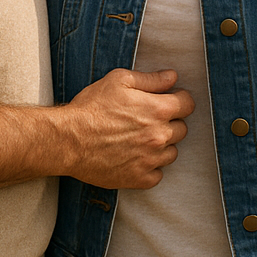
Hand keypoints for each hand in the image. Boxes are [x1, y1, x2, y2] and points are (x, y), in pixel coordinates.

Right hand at [62, 68, 194, 189]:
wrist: (68, 140)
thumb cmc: (91, 107)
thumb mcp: (119, 80)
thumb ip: (150, 79)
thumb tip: (172, 76)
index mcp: (158, 109)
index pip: (188, 104)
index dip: (179, 99)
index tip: (168, 100)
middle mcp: (159, 136)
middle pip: (182, 129)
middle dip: (169, 122)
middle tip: (148, 120)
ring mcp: (151, 160)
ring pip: (171, 153)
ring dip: (161, 146)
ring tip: (140, 139)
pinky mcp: (139, 179)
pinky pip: (157, 174)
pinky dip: (150, 167)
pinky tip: (135, 157)